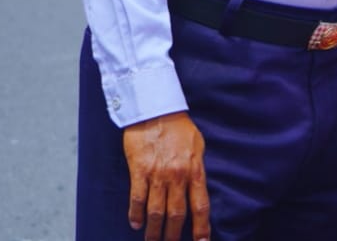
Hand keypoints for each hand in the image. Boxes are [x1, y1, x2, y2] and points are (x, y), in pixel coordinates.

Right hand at [121, 112, 210, 240]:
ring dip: (154, 230)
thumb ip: (197, 167)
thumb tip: (198, 186)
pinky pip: (137, 198)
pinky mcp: (139, 170)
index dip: (202, 227)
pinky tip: (135, 224)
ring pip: (156, 211)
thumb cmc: (178, 125)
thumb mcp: (197, 145)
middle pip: (177, 214)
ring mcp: (157, 174)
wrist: (155, 108)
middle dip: (174, 234)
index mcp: (194, 170)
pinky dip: (135, 214)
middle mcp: (177, 175)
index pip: (201, 206)